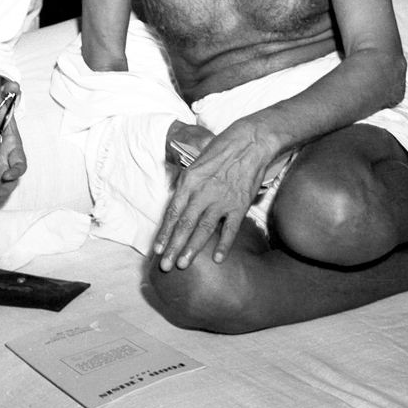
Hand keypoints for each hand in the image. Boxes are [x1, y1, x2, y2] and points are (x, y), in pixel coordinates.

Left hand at [154, 120, 270, 270]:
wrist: (249, 142)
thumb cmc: (221, 150)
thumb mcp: (196, 163)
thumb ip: (187, 185)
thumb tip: (178, 205)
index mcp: (189, 181)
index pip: (173, 212)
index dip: (164, 232)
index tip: (157, 249)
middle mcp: (202, 192)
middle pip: (184, 225)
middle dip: (173, 247)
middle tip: (164, 266)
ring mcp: (221, 200)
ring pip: (203, 229)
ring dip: (192, 249)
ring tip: (183, 265)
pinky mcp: (239, 205)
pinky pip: (230, 229)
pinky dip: (224, 245)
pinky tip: (218, 259)